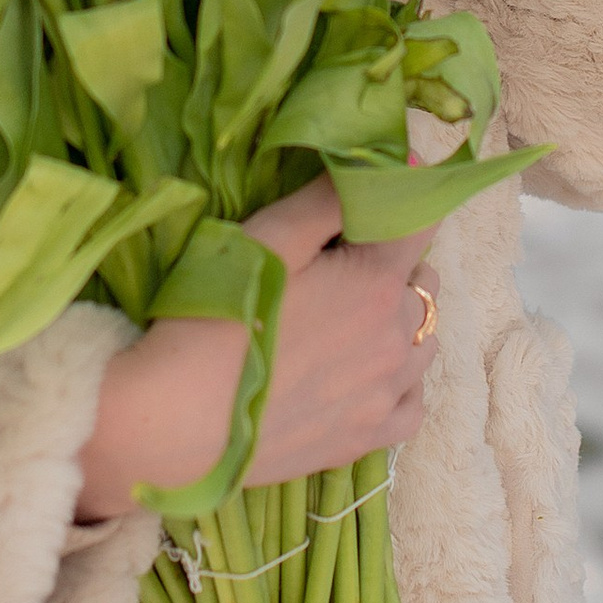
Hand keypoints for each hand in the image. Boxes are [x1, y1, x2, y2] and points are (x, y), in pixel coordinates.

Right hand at [77, 175, 436, 522]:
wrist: (177, 420)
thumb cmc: (217, 318)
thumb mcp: (270, 239)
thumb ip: (332, 200)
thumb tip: (399, 162)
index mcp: (378, 284)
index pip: (421, 225)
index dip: (401, 206)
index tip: (370, 204)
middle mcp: (396, 340)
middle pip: (424, 285)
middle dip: (395, 266)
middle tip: (339, 268)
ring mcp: (384, 395)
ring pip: (422, 344)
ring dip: (399, 324)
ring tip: (345, 322)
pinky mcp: (363, 440)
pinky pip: (411, 405)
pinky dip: (399, 384)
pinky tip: (365, 377)